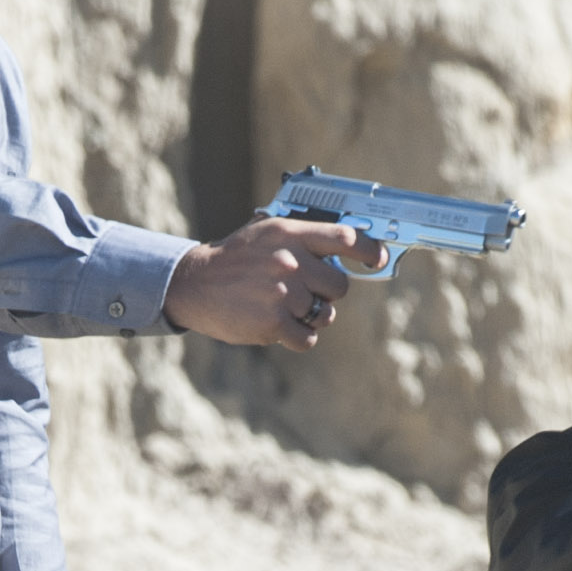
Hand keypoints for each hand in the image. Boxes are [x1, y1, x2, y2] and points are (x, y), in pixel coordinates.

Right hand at [166, 219, 385, 348]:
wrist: (195, 285)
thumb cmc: (236, 258)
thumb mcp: (266, 232)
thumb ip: (303, 238)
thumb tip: (348, 245)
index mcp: (289, 233)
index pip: (344, 238)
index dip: (368, 250)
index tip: (376, 259)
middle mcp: (289, 261)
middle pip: (339, 285)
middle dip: (328, 292)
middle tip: (306, 291)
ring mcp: (282, 294)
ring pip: (325, 314)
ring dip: (311, 316)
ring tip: (284, 307)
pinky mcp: (273, 323)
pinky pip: (308, 338)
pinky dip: (298, 337)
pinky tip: (280, 326)